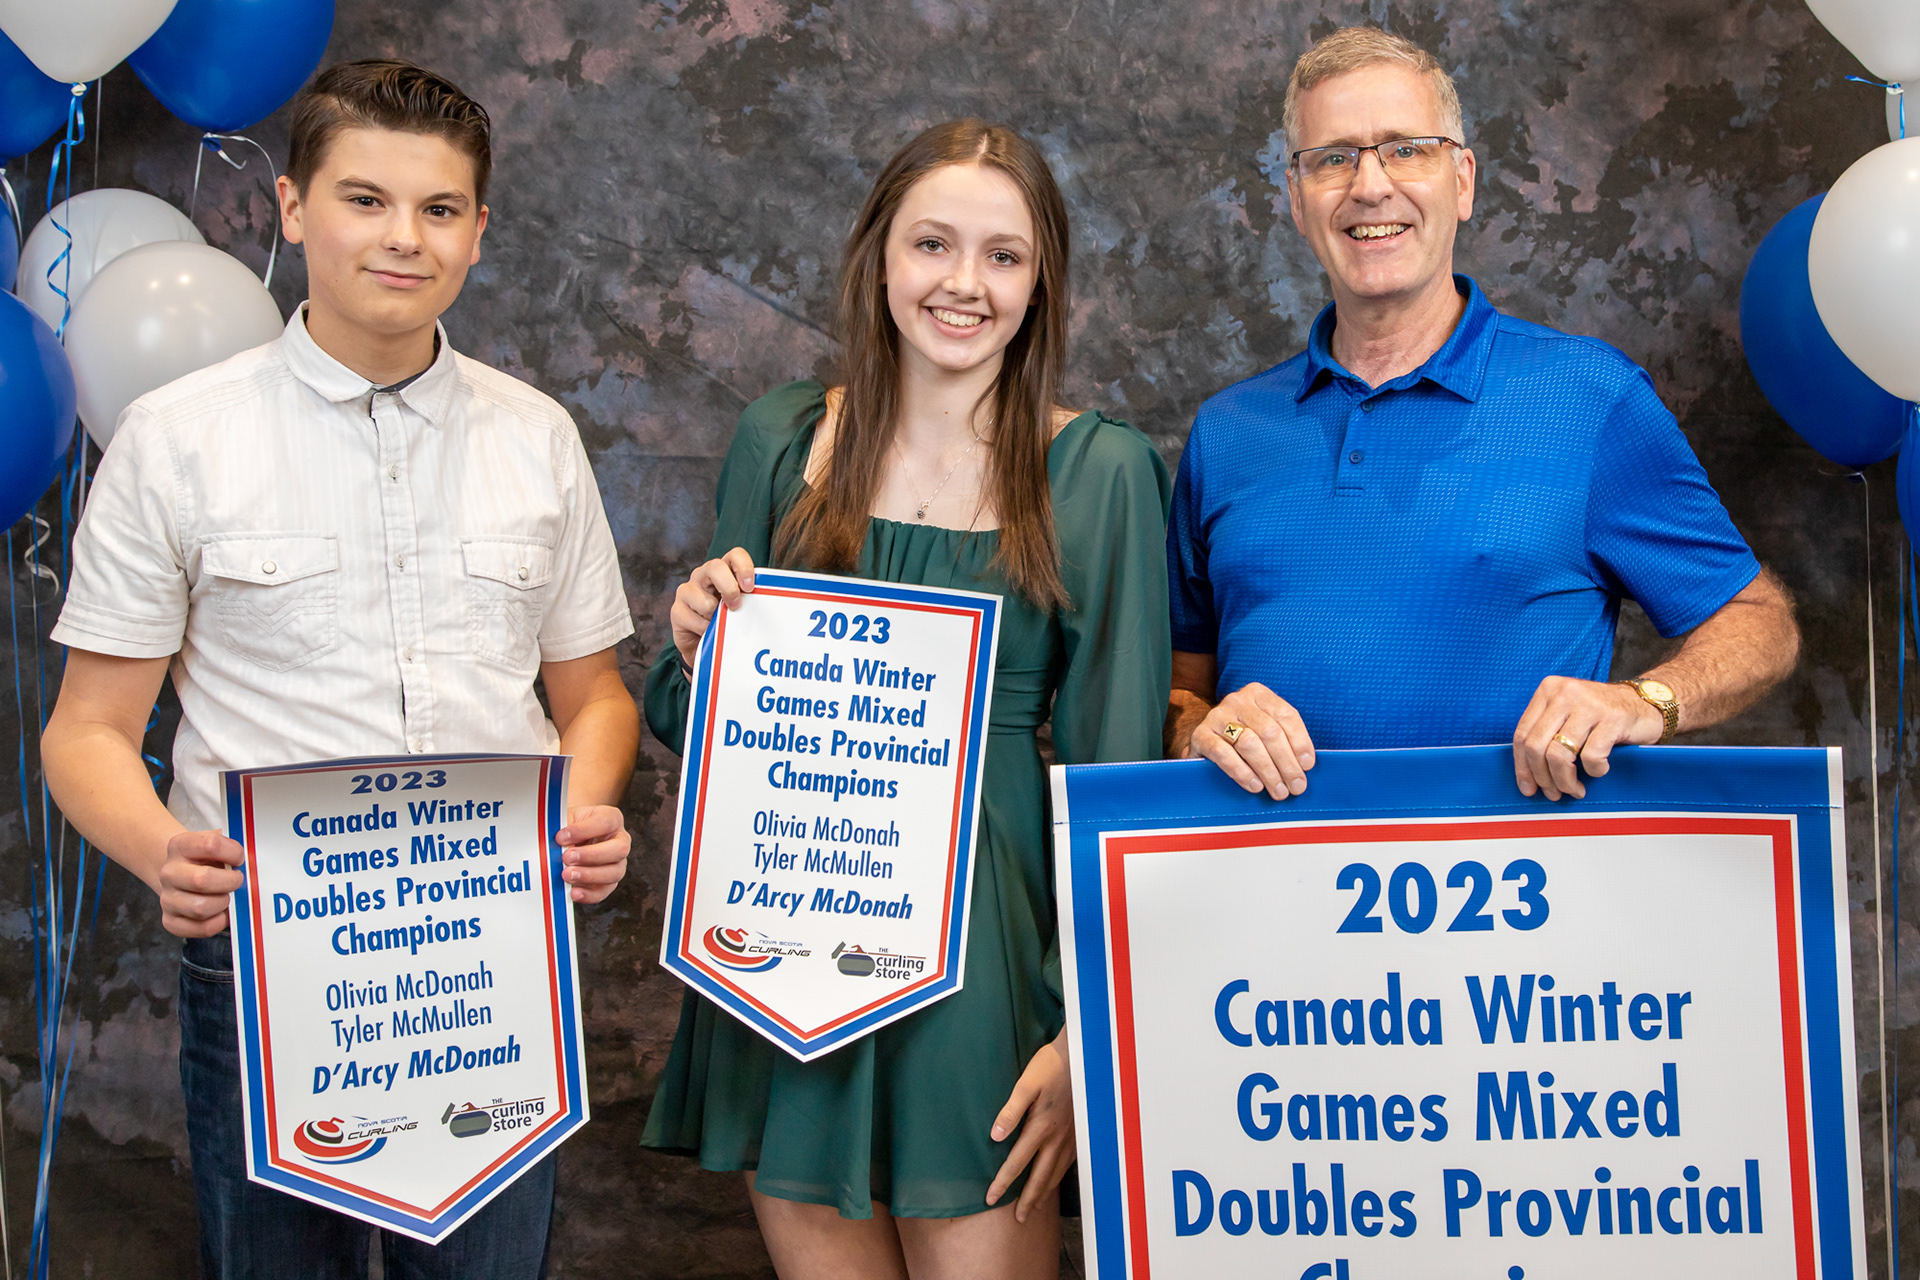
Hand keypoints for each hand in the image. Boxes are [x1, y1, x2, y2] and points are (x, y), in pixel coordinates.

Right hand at [158, 831, 244, 937]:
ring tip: (227, 896)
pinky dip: (218, 922)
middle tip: (237, 881)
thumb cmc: (207, 859)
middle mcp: (169, 873)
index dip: (234, 853)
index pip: (211, 845)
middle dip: (229, 882)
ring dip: (223, 903)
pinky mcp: (171, 921)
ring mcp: (167, 898)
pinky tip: (221, 912)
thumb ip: (233, 848)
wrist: (181, 873)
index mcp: (180, 846)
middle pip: (201, 880)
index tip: (240, 858)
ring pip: (200, 908)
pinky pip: (201, 928)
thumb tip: (252, 864)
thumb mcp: (217, 843)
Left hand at [558, 804, 628, 903]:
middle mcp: (620, 841)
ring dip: (590, 875)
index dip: (584, 830)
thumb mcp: (566, 818)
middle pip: (619, 849)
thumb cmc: (569, 826)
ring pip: (615, 872)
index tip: (560, 836)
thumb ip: (563, 828)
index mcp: (612, 819)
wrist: (569, 837)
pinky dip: (589, 894)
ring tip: (567, 875)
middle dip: (592, 855)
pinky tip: (574, 892)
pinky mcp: (609, 882)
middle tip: (567, 857)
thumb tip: (554, 846)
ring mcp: (617, 863)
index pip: (606, 822)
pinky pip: (604, 891)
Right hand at [670, 547, 756, 667]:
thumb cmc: (729, 622)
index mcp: (725, 570)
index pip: (734, 555)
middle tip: (737, 605)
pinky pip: (691, 617)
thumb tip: (772, 603)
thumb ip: (752, 601)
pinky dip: (703, 629)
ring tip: (718, 623)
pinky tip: (706, 632)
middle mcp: (704, 576)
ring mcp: (688, 591)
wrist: (706, 647)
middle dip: (728, 587)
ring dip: (715, 616)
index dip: (743, 567)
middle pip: (715, 567)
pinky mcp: (676, 610)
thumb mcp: (743, 609)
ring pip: (702, 598)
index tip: (750, 587)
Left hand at [985, 1031, 1075, 1222]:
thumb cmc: (1050, 1066)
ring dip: (1043, 1193)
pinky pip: (1068, 1164)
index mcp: (1040, 1127)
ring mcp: (1071, 1138)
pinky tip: (1054, 1182)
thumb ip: (1010, 1111)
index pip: (1017, 1163)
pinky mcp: (1079, 1133)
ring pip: (1056, 1174)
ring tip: (1035, 1209)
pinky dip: (1059, 1178)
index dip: (1003, 1182)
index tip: (990, 1199)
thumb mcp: (1026, 1084)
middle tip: (1018, 1219)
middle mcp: (1057, 1138)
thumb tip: (995, 1136)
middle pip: (1039, 1177)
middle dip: (1027, 1200)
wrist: (1082, 1057)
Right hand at [1185, 682, 1316, 799]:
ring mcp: (1217, 716)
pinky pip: (1223, 754)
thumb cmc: (1244, 737)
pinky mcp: (1200, 735)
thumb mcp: (1264, 728)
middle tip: (1296, 786)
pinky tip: (1255, 786)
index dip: (1300, 742)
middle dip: (1286, 763)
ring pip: (1249, 743)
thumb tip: (1305, 765)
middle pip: (1269, 732)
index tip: (1307, 766)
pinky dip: (1242, 772)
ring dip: (1268, 771)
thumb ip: (1284, 739)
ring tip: (1278, 790)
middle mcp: (1237, 701)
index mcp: (1258, 694)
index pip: (1286, 715)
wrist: (1205, 739)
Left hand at [1512, 676, 1665, 800]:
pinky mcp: (1613, 719)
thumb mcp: (1567, 714)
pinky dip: (1594, 771)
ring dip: (1565, 781)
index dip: (1522, 766)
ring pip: (1559, 755)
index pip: (1522, 734)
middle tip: (1554, 794)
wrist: (1645, 703)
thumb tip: (1527, 775)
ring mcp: (1589, 705)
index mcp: (1548, 690)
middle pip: (1536, 746)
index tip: (1527, 788)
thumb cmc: (1601, 716)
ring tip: (1575, 790)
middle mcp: (1565, 693)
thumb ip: (1546, 733)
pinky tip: (1600, 770)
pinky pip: (1591, 757)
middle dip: (1542, 778)